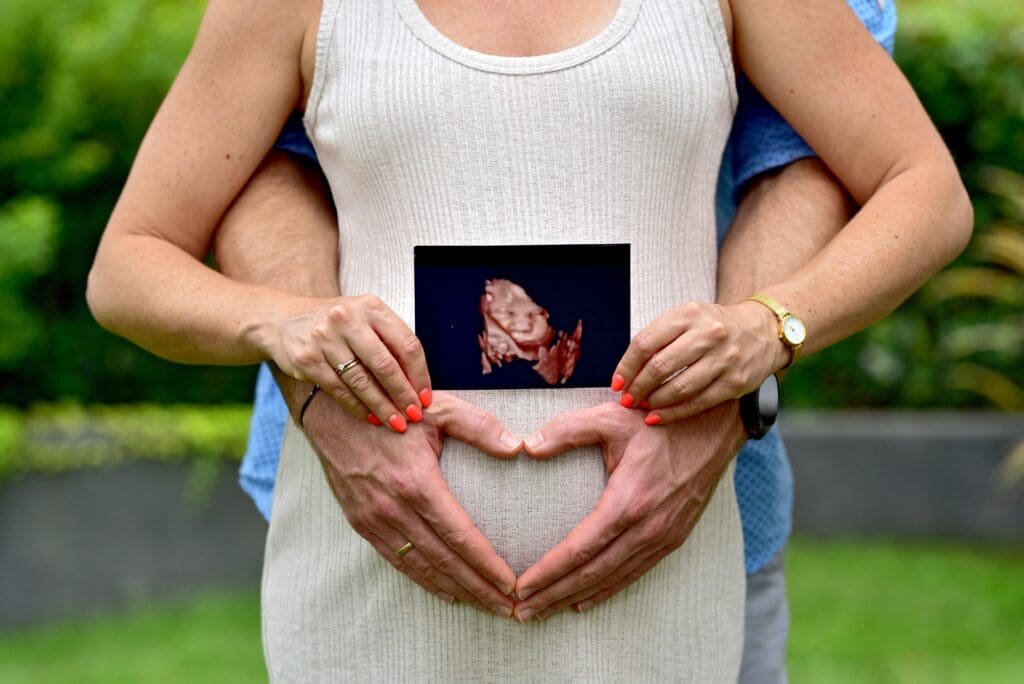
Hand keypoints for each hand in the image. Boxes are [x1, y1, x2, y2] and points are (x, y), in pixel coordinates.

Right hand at [262, 294, 431, 431]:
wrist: (284, 320)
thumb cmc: (337, 324)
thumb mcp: (365, 318)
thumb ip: (390, 341)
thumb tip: (418, 382)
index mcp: (371, 307)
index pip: (406, 343)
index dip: (419, 374)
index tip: (425, 397)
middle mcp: (348, 319)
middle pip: (385, 364)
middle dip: (403, 394)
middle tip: (414, 415)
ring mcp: (325, 339)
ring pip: (361, 380)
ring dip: (382, 406)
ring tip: (395, 423)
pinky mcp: (308, 359)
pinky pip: (339, 389)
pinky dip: (357, 406)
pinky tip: (370, 417)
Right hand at [304, 389, 521, 615]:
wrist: (332, 410)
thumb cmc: (392, 407)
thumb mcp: (438, 408)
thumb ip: (480, 427)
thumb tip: (518, 447)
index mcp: (417, 481)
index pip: (460, 536)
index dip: (488, 565)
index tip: (512, 585)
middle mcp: (394, 507)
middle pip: (445, 560)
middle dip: (480, 588)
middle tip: (510, 610)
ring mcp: (374, 518)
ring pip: (422, 566)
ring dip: (457, 590)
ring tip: (486, 606)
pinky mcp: (361, 522)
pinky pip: (396, 560)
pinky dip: (424, 581)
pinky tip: (447, 592)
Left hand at [511, 400, 744, 620]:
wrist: (714, 427)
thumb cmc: (659, 420)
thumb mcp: (611, 417)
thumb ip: (567, 430)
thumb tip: (527, 446)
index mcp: (628, 501)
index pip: (579, 549)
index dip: (548, 572)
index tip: (521, 588)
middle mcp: (647, 527)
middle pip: (592, 573)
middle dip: (554, 595)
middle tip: (521, 613)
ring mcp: (663, 536)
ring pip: (613, 579)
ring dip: (576, 598)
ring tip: (545, 611)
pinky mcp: (674, 538)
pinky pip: (635, 573)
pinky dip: (607, 590)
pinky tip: (585, 600)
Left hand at [610, 301, 787, 424]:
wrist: (762, 332)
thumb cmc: (714, 327)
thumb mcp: (687, 319)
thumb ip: (659, 338)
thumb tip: (627, 372)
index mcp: (689, 314)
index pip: (646, 343)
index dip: (627, 367)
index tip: (617, 383)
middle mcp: (708, 334)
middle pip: (660, 366)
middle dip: (638, 387)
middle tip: (627, 399)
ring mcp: (724, 358)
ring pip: (679, 387)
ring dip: (654, 401)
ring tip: (642, 407)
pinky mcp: (735, 382)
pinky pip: (698, 402)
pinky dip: (674, 413)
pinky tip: (659, 416)